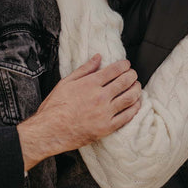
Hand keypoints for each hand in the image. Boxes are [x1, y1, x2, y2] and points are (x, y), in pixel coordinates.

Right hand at [17, 55, 140, 170]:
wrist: (50, 130)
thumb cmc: (55, 107)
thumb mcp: (66, 82)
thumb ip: (84, 69)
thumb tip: (98, 58)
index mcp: (90, 83)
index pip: (114, 70)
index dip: (124, 65)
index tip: (127, 64)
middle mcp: (100, 97)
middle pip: (125, 82)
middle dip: (132, 75)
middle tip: (133, 74)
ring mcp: (105, 113)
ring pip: (130, 98)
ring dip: (136, 90)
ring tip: (136, 86)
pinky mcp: (107, 127)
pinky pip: (127, 116)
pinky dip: (135, 108)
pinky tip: (136, 104)